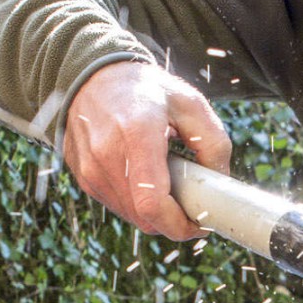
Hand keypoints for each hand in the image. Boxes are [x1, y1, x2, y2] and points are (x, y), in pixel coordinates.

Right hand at [62, 61, 231, 239]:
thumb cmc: (146, 90)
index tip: (199, 225)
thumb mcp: (191, 104)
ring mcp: (89, 168)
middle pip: (144, 217)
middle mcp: (105, 155)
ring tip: (167, 181)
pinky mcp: (83, 176)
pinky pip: (117, 205)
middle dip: (172, 222)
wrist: (95, 76)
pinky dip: (136, 202)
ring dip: (154, 212)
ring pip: (131, 216)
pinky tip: (144, 176)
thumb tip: (219, 185)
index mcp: (136, 134)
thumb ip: (214, 144)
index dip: (179, 226)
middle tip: (191, 204)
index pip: (152, 203)